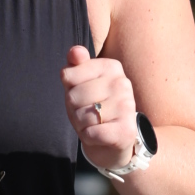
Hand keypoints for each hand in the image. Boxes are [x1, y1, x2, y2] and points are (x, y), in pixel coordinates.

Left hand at [63, 44, 144, 172]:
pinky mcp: (125, 130)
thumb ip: (76, 66)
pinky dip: (88, 137)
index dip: (68, 91)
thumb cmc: (94, 108)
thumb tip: (75, 52)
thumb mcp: (81, 84)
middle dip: (73, 110)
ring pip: (82, 116)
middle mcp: (122, 83)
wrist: (114, 141)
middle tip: (86, 114)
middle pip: (74, 96)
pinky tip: (98, 136)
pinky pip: (91, 133)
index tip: (82, 97)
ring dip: (80, 125)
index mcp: (111, 67)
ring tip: (93, 124)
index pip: (68, 75)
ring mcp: (127, 106)